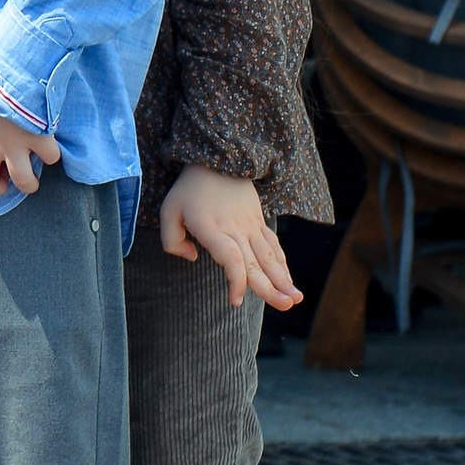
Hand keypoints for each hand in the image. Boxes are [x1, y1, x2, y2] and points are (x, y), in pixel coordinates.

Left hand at [161, 165, 301, 313]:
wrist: (218, 159)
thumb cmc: (189, 190)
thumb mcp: (168, 211)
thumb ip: (172, 241)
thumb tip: (192, 258)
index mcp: (212, 228)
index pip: (229, 258)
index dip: (236, 281)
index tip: (236, 301)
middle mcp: (235, 229)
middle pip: (255, 263)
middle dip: (271, 288)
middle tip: (285, 306)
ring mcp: (250, 226)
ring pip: (269, 257)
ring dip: (284, 279)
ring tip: (295, 299)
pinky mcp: (258, 222)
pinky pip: (273, 246)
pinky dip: (282, 264)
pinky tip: (289, 281)